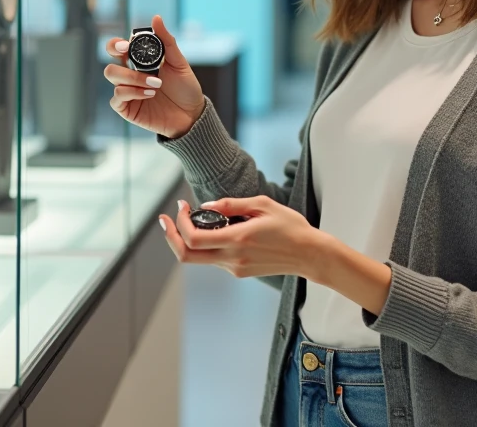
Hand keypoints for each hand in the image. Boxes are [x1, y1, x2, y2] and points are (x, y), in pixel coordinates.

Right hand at [104, 15, 204, 139]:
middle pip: (109, 64)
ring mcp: (127, 92)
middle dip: (119, 61)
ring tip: (155, 84)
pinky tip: (149, 94)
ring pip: (112, 77)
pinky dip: (131, 92)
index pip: (117, 48)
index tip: (126, 45)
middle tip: (134, 60)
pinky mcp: (127, 108)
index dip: (116, 44)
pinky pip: (117, 98)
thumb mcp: (179, 62)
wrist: (192, 114)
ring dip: (133, 78)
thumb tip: (156, 18)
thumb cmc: (186, 88)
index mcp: (139, 62)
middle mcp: (130, 76)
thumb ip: (167, 41)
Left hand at [157, 196, 322, 279]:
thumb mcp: (263, 204)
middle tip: (167, 220)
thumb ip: (232, 204)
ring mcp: (235, 268)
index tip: (182, 205)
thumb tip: (206, 205)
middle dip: (171, 238)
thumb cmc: (290, 226)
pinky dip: (208, 244)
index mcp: (237, 240)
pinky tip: (218, 229)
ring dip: (190, 239)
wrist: (309, 255)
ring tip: (195, 218)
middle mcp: (232, 258)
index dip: (180, 222)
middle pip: (186, 256)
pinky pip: (215, 258)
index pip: (193, 239)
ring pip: (200, 258)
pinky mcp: (240, 272)